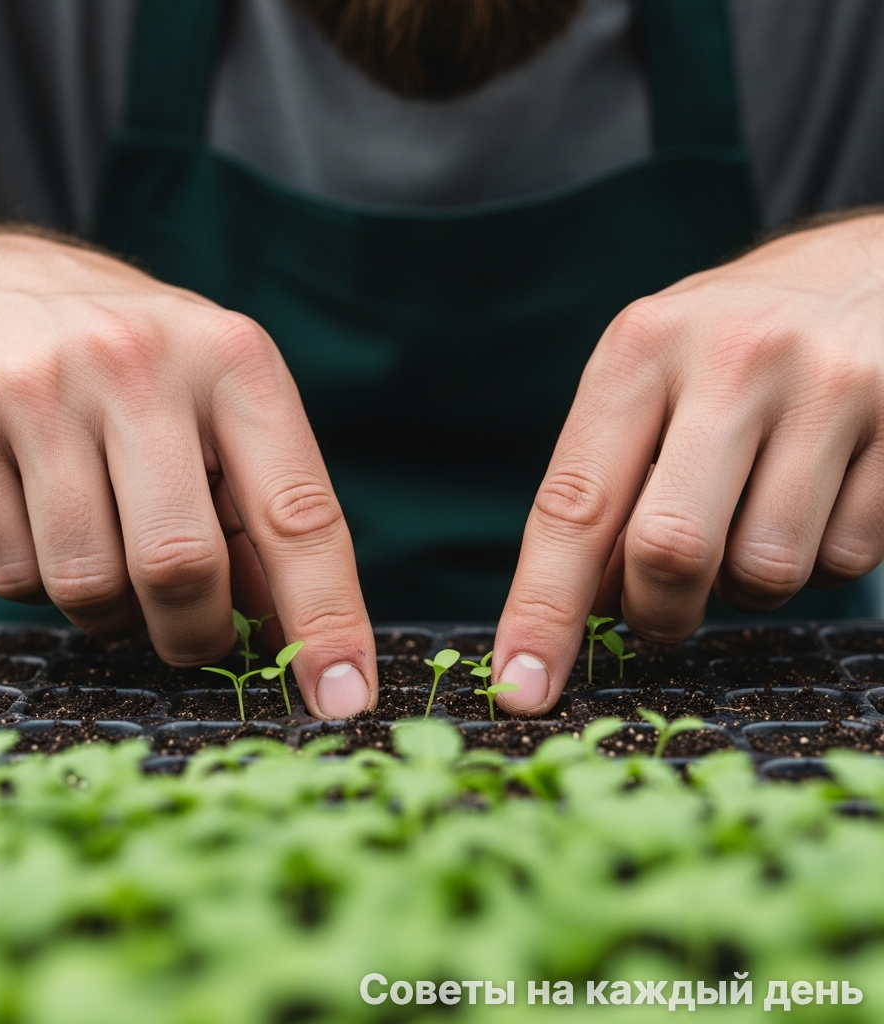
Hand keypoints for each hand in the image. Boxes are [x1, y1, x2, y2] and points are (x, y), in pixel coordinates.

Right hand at [0, 229, 375, 717]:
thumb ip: (264, 516)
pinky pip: (9, 578)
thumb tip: (293, 640)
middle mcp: (141, 365)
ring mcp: (40, 389)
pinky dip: (39, 582)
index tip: (342, 699)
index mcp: (236, 364)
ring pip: (88, 586)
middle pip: (180, 566)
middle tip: (194, 629)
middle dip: (194, 632)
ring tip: (110, 552)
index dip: (326, 617)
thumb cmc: (141, 376)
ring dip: (111, 611)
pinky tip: (42, 518)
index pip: (298, 514)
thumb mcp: (223, 412)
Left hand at [492, 212, 883, 712]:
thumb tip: (582, 609)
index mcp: (642, 348)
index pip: (574, 504)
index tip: (521, 691)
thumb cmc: (731, 344)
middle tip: (661, 609)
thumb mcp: (651, 380)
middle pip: (670, 550)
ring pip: (767, 572)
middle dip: (658, 611)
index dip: (542, 609)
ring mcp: (834, 387)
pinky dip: (822, 557)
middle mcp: (734, 358)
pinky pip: (849, 559)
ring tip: (754, 518)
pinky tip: (822, 494)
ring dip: (748, 583)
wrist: (872, 264)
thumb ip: (609, 485)